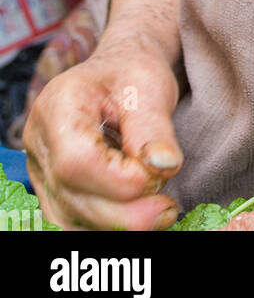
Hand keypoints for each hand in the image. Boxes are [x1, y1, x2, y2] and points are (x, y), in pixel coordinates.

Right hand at [22, 32, 183, 231]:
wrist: (120, 72)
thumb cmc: (133, 73)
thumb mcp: (150, 84)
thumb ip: (154, 127)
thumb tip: (164, 166)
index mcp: (58, 107)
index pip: (78, 162)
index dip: (122, 181)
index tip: (160, 172)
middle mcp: (39, 142)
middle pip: (72, 199)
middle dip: (126, 214)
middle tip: (168, 208)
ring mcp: (41, 171)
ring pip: (71, 220)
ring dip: (119, 224)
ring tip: (159, 211)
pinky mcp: (54, 191)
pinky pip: (75, 223)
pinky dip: (109, 225)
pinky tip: (139, 213)